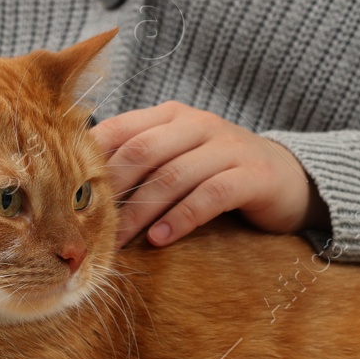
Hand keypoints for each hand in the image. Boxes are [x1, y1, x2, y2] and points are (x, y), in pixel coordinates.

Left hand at [92, 101, 328, 247]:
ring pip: (172, 176)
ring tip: (118, 242)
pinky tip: (162, 239)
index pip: (119, 130)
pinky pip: (210, 195)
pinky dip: (182, 218)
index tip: (69, 197)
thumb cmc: (217, 173)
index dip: (91, 162)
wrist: (290, 177)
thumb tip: (81, 191)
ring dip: (140, 213)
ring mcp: (227, 146)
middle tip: (89, 227)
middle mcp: (197, 124)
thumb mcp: (175, 160)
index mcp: (170, 116)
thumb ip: (137, 166)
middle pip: (142, 152)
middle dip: (112, 192)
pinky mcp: (253, 174)